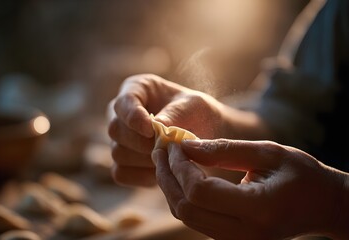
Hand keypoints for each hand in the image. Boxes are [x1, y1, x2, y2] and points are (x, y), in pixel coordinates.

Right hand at [107, 74, 226, 186]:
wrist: (205, 135)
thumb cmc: (198, 113)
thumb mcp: (194, 107)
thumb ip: (175, 114)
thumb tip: (156, 126)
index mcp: (136, 89)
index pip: (123, 101)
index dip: (133, 116)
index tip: (151, 128)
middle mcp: (121, 113)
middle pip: (115, 129)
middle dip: (142, 142)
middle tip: (167, 147)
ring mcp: (119, 139)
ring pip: (117, 153)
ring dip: (145, 159)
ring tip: (169, 156)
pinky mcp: (122, 163)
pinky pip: (121, 173)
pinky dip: (142, 175)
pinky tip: (162, 169)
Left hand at [152, 139, 347, 239]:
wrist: (322, 205)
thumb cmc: (302, 175)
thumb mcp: (268, 153)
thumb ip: (225, 150)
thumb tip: (186, 145)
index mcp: (258, 209)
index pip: (200, 192)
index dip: (180, 166)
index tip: (174, 143)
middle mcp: (244, 234)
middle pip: (185, 209)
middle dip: (167, 177)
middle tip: (160, 150)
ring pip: (186, 216)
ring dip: (171, 187)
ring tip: (166, 160)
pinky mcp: (232, 239)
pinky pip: (196, 219)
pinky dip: (183, 196)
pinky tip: (181, 175)